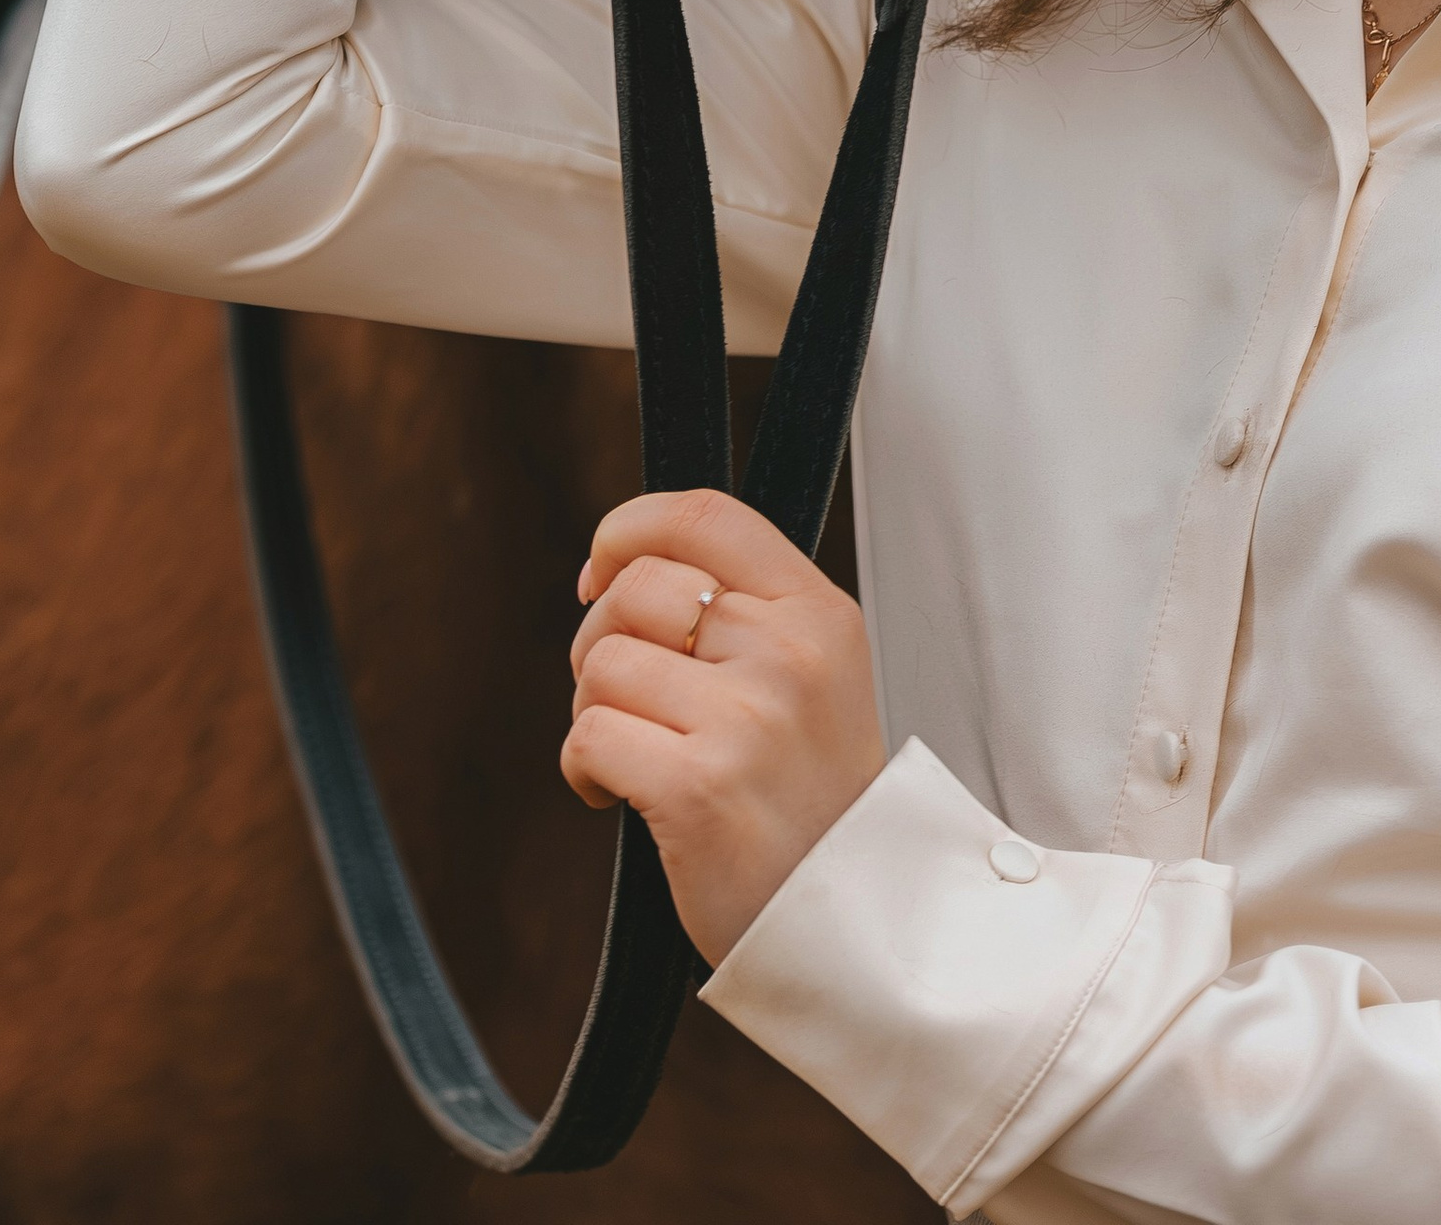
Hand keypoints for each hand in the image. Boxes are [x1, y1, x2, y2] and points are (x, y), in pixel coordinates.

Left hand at [565, 490, 885, 963]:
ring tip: (636, 754)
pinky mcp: (700, 788)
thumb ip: (741, 611)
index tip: (599, 572)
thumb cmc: (812, 801)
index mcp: (818, 612)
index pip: (704, 514)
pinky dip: (584, 768)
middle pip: (636, 589)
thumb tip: (616, 568)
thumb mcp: (812, 676)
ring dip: (592, 712)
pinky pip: (588, 736)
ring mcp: (747, 719)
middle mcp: (788, 653)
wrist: (855, 926)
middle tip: (625, 696)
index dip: (628, 529)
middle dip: (599, 638)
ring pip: (602, 665)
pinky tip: (619, 795)